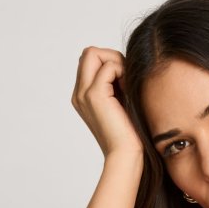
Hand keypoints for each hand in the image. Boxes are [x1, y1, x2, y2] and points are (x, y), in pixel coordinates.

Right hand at [71, 46, 143, 162]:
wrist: (126, 154)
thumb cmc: (129, 133)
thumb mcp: (121, 102)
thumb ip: (116, 82)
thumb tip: (123, 62)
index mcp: (83, 96)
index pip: (91, 61)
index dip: (110, 64)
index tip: (124, 83)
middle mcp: (79, 93)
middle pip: (89, 53)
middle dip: (111, 57)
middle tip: (126, 79)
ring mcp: (83, 93)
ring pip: (93, 53)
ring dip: (116, 63)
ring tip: (127, 85)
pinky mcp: (94, 95)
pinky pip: (108, 65)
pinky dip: (122, 71)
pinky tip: (128, 90)